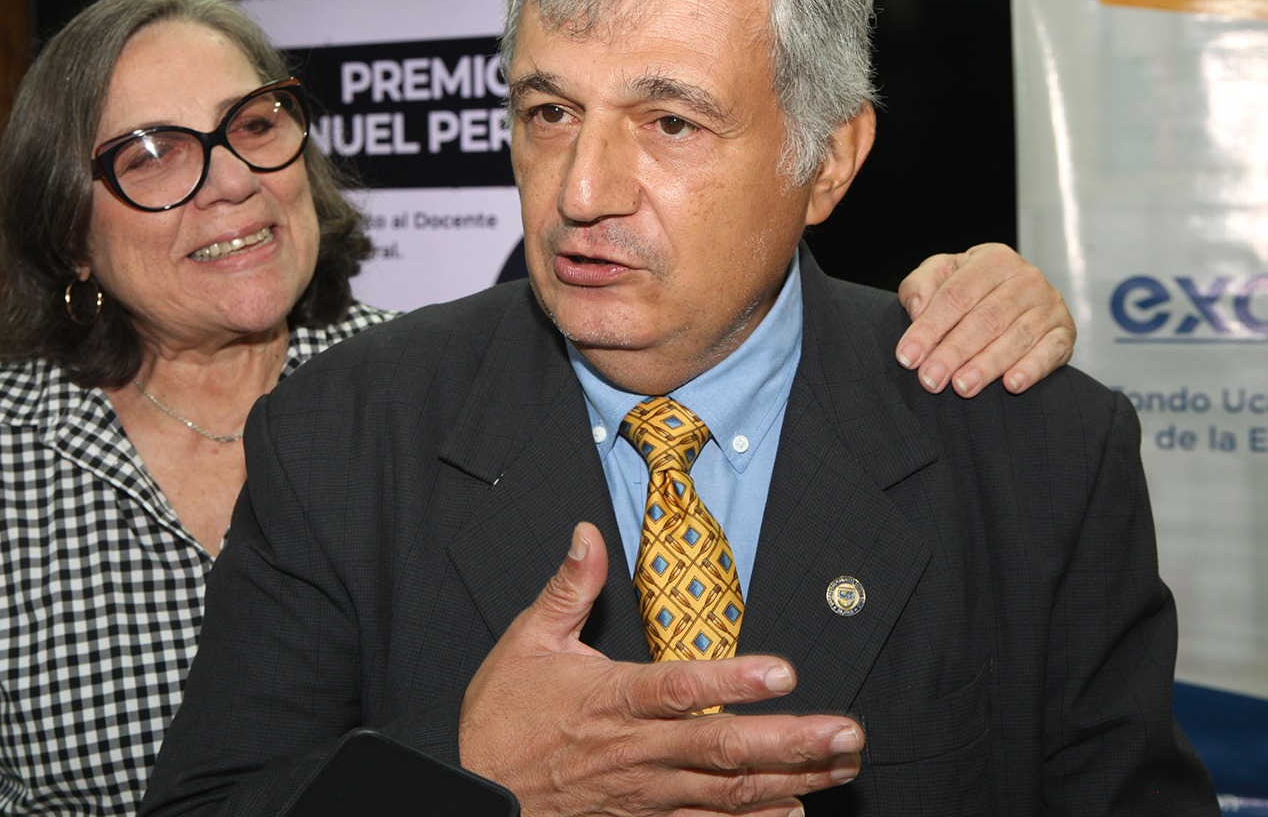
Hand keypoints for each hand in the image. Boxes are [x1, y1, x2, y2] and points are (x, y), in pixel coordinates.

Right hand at [458, 523, 863, 816]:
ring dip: (791, 778)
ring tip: (842, 764)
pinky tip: (795, 809)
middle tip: (847, 732)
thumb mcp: (527, 641)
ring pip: (728, 790)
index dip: (732, 680)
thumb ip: (569, 588)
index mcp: (611, 698)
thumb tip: (588, 534)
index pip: (679, 688)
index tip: (783, 672)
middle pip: (723, 748)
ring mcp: (645, 791)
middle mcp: (637, 749)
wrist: (477, 793)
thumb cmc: (502, 717)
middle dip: (791, 741)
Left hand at [896, 243, 1074, 396]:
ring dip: (986, 366)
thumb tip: (917, 307)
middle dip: (953, 352)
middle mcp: (1025, 278)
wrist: (1011, 296)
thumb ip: (920, 285)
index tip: (907, 357)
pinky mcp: (1065, 331)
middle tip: (930, 379)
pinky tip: (1012, 385)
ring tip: (961, 387)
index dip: (929, 328)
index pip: (956, 296)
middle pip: (985, 319)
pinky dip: (1032, 369)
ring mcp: (1049, 305)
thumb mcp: (939, 276)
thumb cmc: (966, 288)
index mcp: (992, 259)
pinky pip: (1051, 351)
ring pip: (1015, 338)